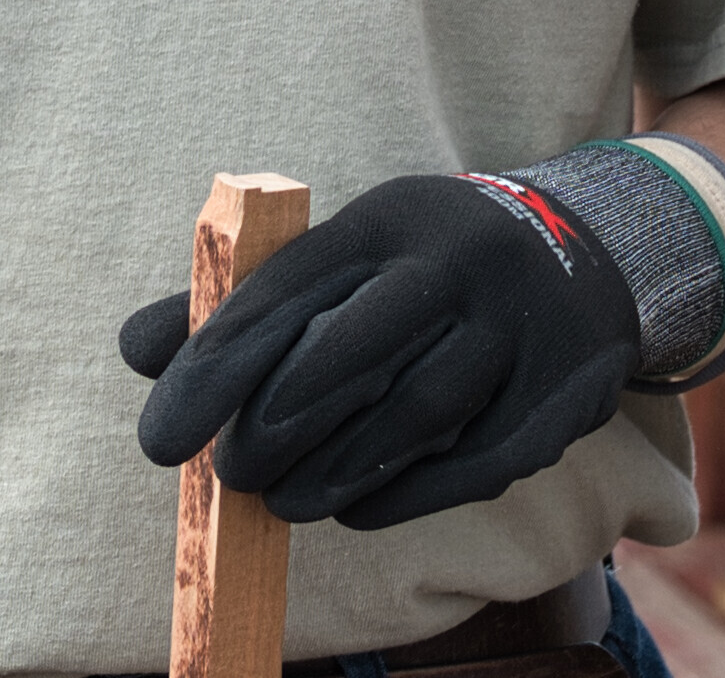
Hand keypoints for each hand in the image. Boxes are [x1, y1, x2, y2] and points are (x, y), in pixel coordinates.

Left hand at [120, 171, 646, 529]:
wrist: (587, 252)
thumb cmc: (424, 266)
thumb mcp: (345, 257)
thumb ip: (241, 303)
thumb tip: (138, 353)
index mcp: (392, 217)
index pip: (288, 289)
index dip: (215, 366)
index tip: (160, 437)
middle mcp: (460, 263)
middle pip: (355, 350)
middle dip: (276, 422)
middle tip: (229, 473)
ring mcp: (520, 328)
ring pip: (417, 411)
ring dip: (334, 469)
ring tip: (282, 500)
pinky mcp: (560, 395)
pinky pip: (475, 460)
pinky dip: (403, 493)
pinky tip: (353, 507)